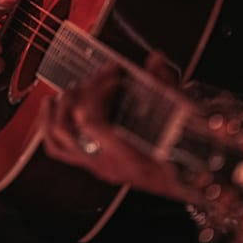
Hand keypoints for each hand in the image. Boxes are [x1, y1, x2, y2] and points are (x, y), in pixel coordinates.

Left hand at [42, 65, 195, 202]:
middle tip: (100, 77)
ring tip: (72, 87)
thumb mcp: (184, 121)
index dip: (97, 92)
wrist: (192, 184)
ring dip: (59, 107)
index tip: (115, 76)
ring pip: (57, 139)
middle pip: (70, 126)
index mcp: (129, 156)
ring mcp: (98, 166)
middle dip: (81, 93)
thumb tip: (155, 59)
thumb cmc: (190, 155)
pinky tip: (51, 105)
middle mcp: (107, 164)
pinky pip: (59, 149)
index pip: (91, 122)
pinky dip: (49, 125)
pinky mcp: (93, 164)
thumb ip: (166, 88)